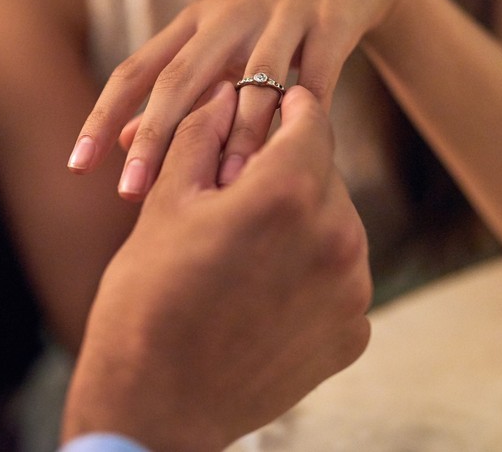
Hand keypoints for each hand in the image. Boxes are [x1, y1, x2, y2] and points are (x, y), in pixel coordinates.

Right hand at [61, 84, 372, 451]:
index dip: (292, 106)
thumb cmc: (149, 298)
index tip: (279, 103)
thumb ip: (202, 132)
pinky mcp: (353, 332)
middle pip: (325, 172)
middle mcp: (337, 236)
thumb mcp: (167, 200)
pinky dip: (313, 271)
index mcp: (288, 193)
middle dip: (290, 167)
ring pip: (337, 222)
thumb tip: (225, 92)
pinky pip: (342, 276)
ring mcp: (352, 290)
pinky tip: (267, 289)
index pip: (312, 119)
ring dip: (304, 219)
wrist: (155, 409)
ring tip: (250, 244)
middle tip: (245, 184)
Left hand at [68, 0, 416, 199]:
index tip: (78, 166)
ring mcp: (282, 17)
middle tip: (130, 192)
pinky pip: (316, 78)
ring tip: (223, 186)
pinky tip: (296, 156)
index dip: (103, 115)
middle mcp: (230, 16)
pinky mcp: (330, 23)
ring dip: (239, 137)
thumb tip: (122, 143)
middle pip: (181, 77)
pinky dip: (304, 116)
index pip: (136, 69)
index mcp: (195, 21)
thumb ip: (172, 87)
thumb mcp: (216, 40)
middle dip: (153, 135)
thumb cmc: (267, 14)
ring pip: (255, 84)